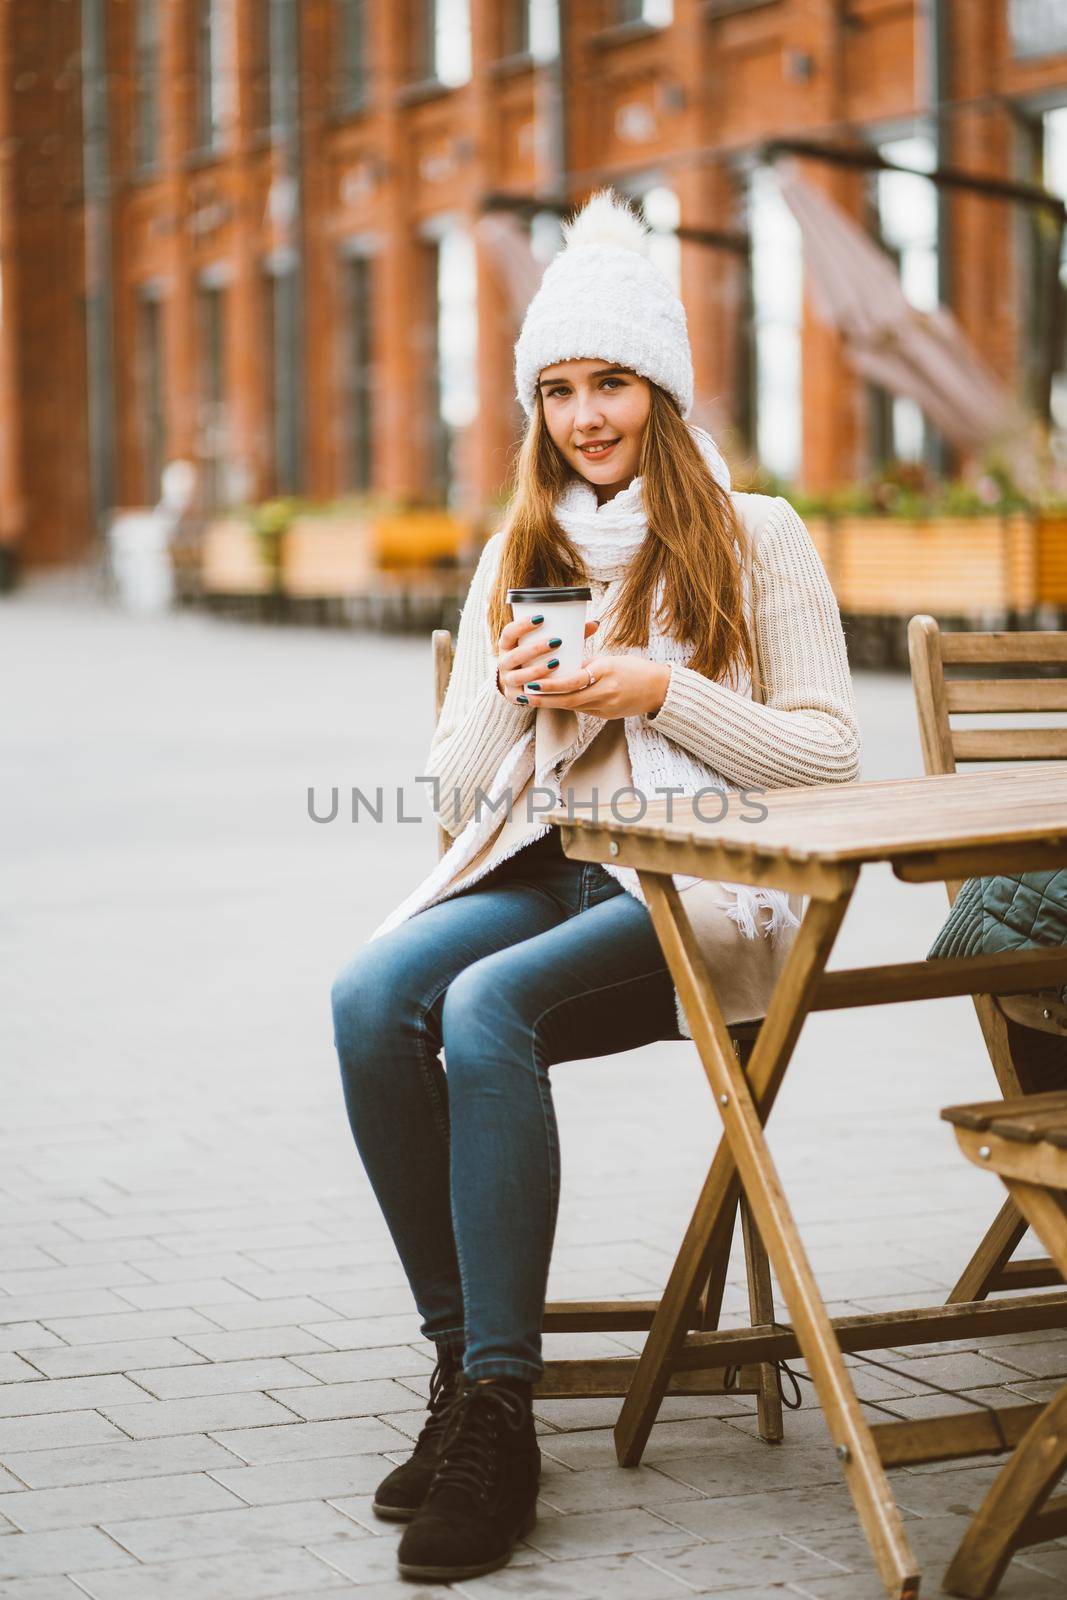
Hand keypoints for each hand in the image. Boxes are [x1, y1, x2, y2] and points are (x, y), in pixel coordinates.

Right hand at [495, 614, 600, 702]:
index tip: (541, 618)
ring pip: (518, 676)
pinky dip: (533, 691)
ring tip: (556, 663)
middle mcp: (504, 662)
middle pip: (514, 655)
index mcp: (508, 645)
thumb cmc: (539, 658)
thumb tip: (595, 624)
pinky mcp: (514, 696)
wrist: (523, 683)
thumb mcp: (546, 645)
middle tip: (556, 642)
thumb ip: (568, 635)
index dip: (521, 625)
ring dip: (536, 670)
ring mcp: (508, 680)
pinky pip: (522, 694)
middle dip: (534, 648)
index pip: (509, 632)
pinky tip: (545, 688)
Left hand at [522, 654, 670, 718]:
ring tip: (532, 700)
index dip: (552, 684)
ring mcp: (607, 707)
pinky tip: (553, 702)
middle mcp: (606, 691)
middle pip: (569, 699)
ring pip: (573, 707)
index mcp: (606, 672)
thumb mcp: (610, 660)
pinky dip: (567, 705)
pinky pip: (583, 710)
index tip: (534, 682)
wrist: (659, 689)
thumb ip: (588, 665)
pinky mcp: (607, 716)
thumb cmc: (635, 669)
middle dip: (544, 699)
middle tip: (524, 696)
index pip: (574, 681)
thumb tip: (564, 667)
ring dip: (551, 704)